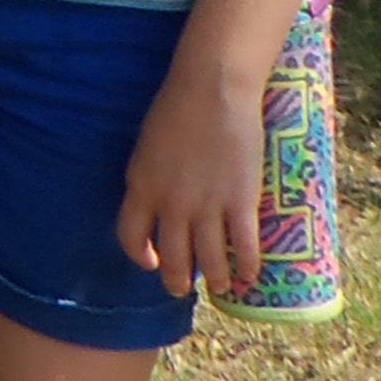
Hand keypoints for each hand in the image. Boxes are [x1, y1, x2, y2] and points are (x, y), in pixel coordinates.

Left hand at [117, 51, 266, 298]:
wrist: (211, 91)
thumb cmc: (177, 109)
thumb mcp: (148, 148)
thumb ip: (151, 179)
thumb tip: (160, 201)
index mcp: (141, 187)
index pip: (130, 237)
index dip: (141, 256)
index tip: (151, 264)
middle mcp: (170, 204)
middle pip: (171, 258)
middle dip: (176, 280)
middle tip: (182, 289)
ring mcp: (206, 206)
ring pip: (209, 260)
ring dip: (215, 279)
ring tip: (220, 287)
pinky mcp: (240, 202)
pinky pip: (243, 247)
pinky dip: (246, 266)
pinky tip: (249, 275)